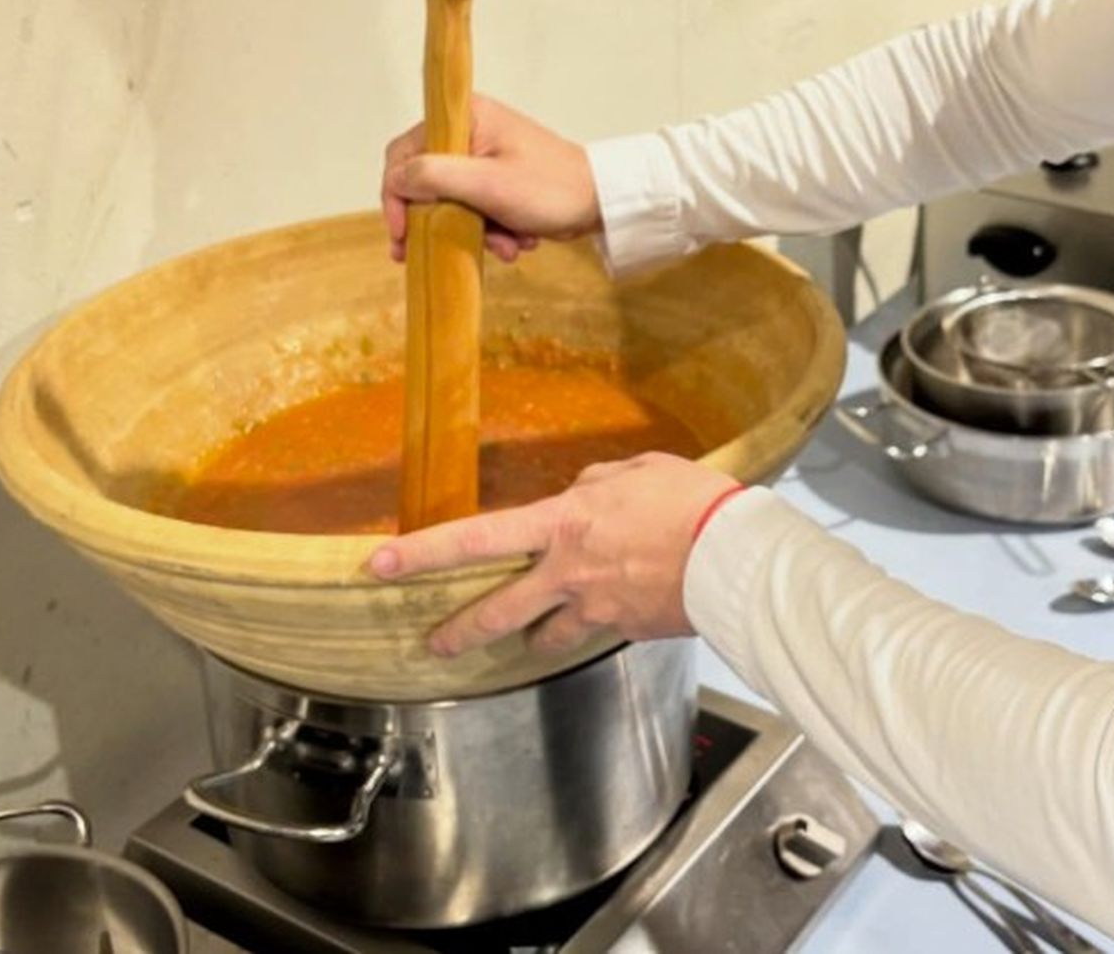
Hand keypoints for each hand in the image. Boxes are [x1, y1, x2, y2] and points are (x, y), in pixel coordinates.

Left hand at [368, 453, 741, 655]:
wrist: (734, 556)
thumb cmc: (691, 502)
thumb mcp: (636, 471)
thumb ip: (595, 484)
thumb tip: (580, 495)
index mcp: (563, 523)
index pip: (475, 539)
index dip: (422, 553)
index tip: (379, 564)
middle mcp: (568, 572)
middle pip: (494, 610)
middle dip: (457, 630)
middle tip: (433, 642)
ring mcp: (595, 608)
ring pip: (541, 637)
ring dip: (530, 637)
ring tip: (526, 637)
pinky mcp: (624, 630)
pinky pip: (594, 632)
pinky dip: (590, 626)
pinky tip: (604, 615)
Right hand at [380, 95, 602, 262]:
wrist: (602, 204)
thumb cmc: (549, 188)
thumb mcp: (486, 185)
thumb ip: (434, 177)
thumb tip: (395, 180)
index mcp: (466, 117)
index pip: (405, 153)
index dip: (395, 194)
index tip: (401, 233)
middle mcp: (471, 131)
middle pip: (426, 181)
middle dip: (438, 221)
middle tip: (426, 254)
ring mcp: (485, 157)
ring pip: (452, 201)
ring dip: (472, 231)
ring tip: (504, 247)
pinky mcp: (499, 181)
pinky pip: (477, 209)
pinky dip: (492, 231)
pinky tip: (517, 243)